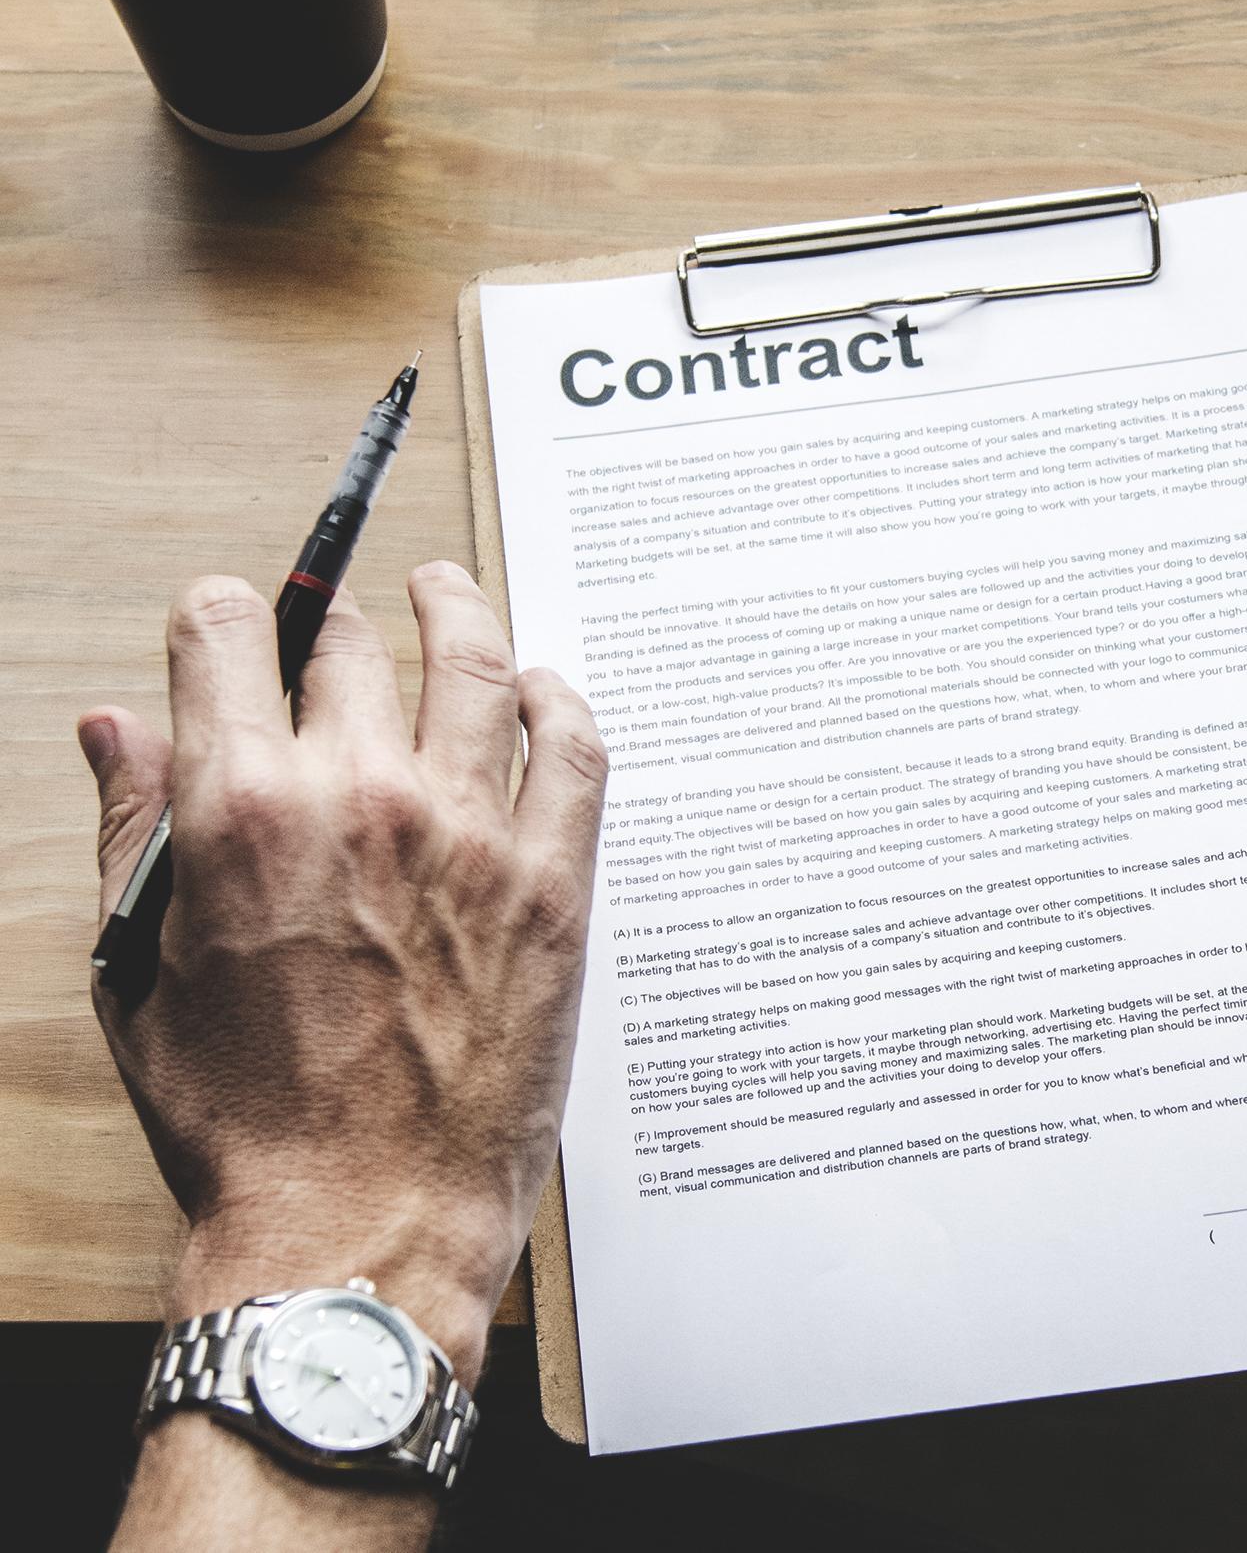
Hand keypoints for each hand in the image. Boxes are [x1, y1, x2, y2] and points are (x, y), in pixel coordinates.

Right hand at [82, 562, 608, 1375]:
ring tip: (444, 589)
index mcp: (243, 808)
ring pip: (476, 665)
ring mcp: (471, 833)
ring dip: (454, 610)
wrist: (360, 1215)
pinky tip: (540, 686)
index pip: (228, 636)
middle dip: (330, 625)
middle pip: (350, 645)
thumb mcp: (145, 966)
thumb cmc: (244, 1115)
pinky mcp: (554, 881)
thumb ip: (135, 827)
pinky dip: (556, 698)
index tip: (233, 617)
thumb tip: (114, 726)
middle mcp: (362, 797)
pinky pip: (573, 747)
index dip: (224, 615)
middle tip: (335, 631)